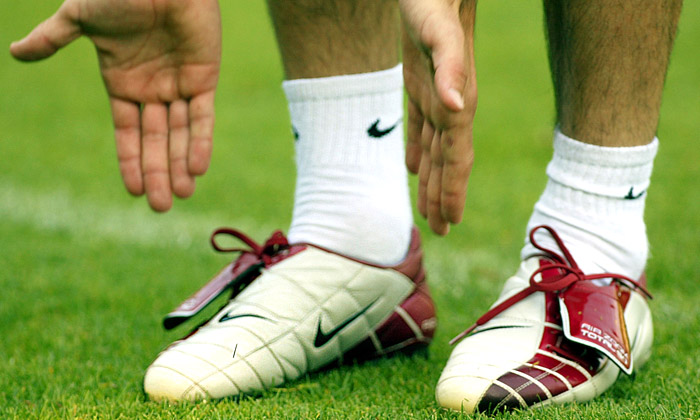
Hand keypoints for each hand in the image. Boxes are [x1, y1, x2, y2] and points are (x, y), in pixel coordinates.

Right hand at [10, 0, 221, 211]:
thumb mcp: (80, 16)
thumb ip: (53, 38)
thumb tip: (14, 53)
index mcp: (122, 83)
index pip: (127, 132)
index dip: (130, 160)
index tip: (132, 191)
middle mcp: (151, 90)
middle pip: (155, 141)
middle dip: (157, 173)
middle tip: (161, 206)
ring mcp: (178, 85)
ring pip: (180, 134)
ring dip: (179, 165)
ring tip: (180, 195)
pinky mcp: (204, 77)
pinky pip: (202, 116)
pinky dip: (200, 141)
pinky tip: (197, 168)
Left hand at [399, 0, 476, 234]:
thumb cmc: (434, 1)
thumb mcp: (438, 32)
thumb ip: (450, 67)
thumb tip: (455, 108)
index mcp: (456, 100)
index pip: (455, 157)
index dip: (452, 189)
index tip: (451, 222)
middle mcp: (449, 104)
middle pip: (446, 161)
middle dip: (443, 195)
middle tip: (440, 230)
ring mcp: (434, 95)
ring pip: (432, 149)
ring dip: (429, 180)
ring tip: (427, 210)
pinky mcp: (419, 84)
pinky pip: (419, 128)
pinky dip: (415, 152)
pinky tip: (411, 168)